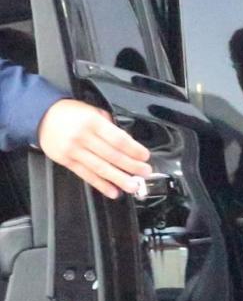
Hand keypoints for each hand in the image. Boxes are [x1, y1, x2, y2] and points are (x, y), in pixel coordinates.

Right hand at [37, 100, 151, 199]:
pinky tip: (113, 191)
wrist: (40, 116)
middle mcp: (83, 137)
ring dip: (120, 179)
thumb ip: (108, 124)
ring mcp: (74, 151)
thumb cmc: (68, 113)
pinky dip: (102, 185)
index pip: (117, 138)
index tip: (144, 156)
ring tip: (133, 186)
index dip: (133, 150)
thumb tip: (126, 140)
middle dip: (132, 166)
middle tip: (145, 172)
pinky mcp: (67, 162)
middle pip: (112, 155)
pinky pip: (87, 176)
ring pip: (101, 168)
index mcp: (92, 122)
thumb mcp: (91, 110)